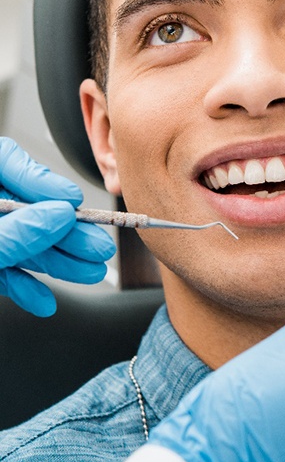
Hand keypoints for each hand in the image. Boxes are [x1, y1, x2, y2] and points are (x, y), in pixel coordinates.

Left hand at [0, 137, 115, 315]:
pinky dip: (23, 287)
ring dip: (55, 262)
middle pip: (25, 209)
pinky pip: (2, 271)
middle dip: (64, 232)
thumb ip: (14, 232)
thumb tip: (58, 215)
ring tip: (89, 272)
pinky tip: (44, 300)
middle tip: (97, 246)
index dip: (42, 179)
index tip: (71, 200)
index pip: (6, 162)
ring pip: (19, 243)